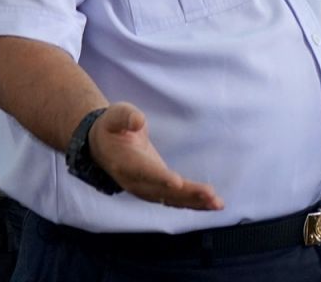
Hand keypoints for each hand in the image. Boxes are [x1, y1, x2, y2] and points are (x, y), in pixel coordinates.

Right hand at [89, 102, 223, 209]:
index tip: (176, 183)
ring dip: (194, 202)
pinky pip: (175, 200)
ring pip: (171, 200)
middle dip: (187, 193)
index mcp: (124, 162)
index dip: (159, 178)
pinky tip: (212, 204)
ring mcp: (145, 189)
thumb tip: (138, 121)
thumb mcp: (115, 115)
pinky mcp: (156, 190)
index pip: (143, 171)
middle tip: (210, 194)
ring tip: (217, 203)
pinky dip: (193, 204)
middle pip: (162, 191)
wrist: (102, 146)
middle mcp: (134, 181)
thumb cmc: (112, 126)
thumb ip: (126, 116)